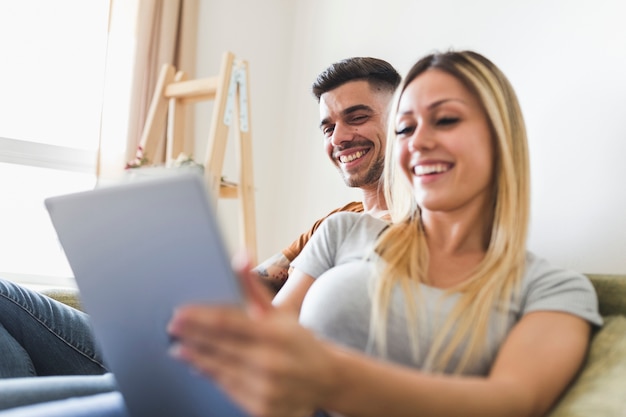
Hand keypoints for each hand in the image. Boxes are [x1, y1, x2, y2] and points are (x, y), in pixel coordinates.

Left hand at [167, 252, 336, 416]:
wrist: (326, 379)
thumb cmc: (298, 342)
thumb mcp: (280, 312)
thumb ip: (253, 287)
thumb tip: (240, 256)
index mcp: (276, 335)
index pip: (228, 323)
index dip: (200, 318)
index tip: (180, 312)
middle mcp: (271, 363)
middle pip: (219, 347)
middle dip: (192, 336)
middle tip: (172, 327)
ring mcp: (267, 389)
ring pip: (220, 370)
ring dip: (196, 357)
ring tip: (179, 347)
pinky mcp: (262, 409)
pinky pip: (228, 389)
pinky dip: (212, 376)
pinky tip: (199, 365)